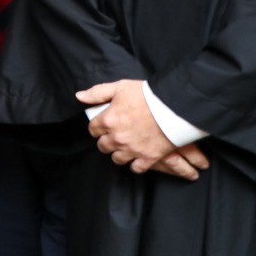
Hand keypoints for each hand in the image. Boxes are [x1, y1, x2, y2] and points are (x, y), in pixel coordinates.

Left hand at [79, 80, 204, 179]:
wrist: (175, 107)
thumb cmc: (147, 95)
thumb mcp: (119, 87)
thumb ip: (97, 93)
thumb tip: (79, 97)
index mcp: (108, 121)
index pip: (93, 130)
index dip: (98, 127)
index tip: (104, 125)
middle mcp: (117, 138)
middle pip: (103, 146)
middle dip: (107, 141)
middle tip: (116, 135)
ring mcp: (132, 150)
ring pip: (117, 158)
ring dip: (119, 153)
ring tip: (126, 147)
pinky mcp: (148, 157)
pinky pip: (136, 168)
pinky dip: (136, 164)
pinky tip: (138, 158)